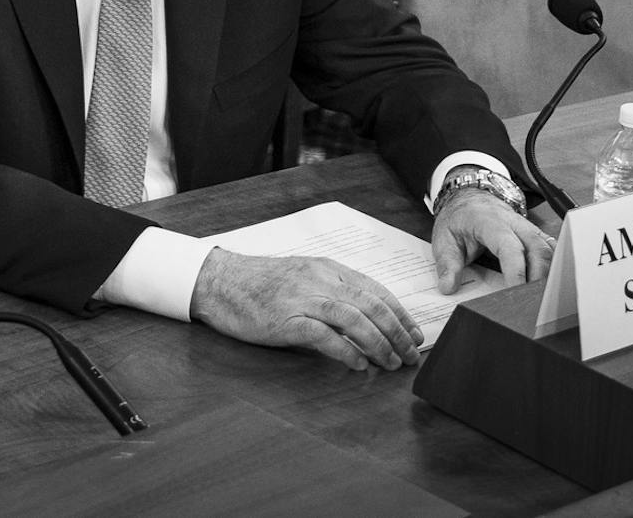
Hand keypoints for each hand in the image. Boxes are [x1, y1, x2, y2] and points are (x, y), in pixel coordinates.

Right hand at [190, 249, 422, 370]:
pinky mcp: (285, 319)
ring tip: (391, 363)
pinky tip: (357, 364)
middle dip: (398, 333)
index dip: (401, 315)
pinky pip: (324, 335)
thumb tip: (362, 318)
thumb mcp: (301, 276)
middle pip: (372, 306)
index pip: (376, 291)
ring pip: (354, 319)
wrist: (218, 281)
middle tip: (411, 356)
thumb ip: (330, 291)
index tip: (415, 334)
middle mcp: (320, 280)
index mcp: (327, 269)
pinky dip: (345, 351)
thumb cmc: (258, 283)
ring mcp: (302, 299)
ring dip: (379, 343)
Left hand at [431, 188, 553, 293]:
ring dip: (547, 273)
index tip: (514, 291)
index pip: (509, 247)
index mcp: (490, 222)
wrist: (469, 198)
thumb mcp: (443, 238)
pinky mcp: (534, 234)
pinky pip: (550, 248)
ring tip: (538, 296)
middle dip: (537, 277)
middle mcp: (514, 222)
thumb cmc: (459, 218)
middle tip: (529, 300)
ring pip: (548, 249)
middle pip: (537, 249)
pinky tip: (548, 282)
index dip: (515, 270)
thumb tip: (448, 286)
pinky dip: (553, 265)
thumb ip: (446, 264)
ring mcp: (527, 227)